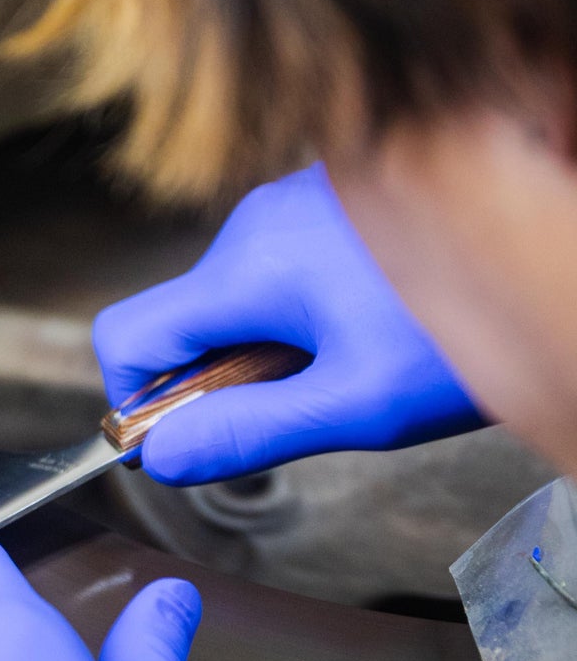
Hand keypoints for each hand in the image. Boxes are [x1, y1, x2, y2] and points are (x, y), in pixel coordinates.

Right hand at [93, 161, 484, 483]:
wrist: (558, 258)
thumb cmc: (470, 330)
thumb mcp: (357, 405)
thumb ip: (248, 433)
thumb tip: (161, 458)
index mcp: (250, 265)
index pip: (127, 336)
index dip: (137, 404)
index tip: (185, 444)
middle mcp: (258, 221)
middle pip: (183, 320)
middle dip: (220, 381)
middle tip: (304, 413)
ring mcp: (294, 204)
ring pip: (234, 299)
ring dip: (268, 350)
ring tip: (356, 368)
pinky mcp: (329, 202)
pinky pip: (278, 270)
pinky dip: (302, 316)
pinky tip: (372, 330)